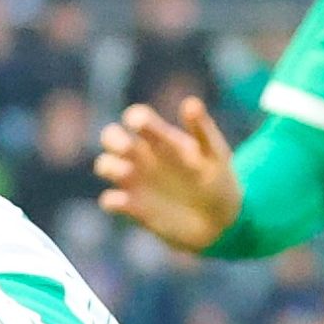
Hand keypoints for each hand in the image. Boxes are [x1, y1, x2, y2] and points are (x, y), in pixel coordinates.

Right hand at [96, 96, 241, 252]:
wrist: (219, 221)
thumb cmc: (219, 181)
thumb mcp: (215, 153)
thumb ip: (202, 129)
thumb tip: (190, 102)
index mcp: (162, 139)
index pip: (137, 118)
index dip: (134, 118)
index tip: (141, 124)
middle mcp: (144, 157)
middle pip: (111, 137)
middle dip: (113, 139)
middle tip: (128, 149)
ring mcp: (135, 182)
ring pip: (105, 165)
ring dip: (110, 167)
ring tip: (127, 174)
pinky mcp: (131, 208)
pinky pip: (109, 200)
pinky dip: (113, 200)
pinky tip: (128, 204)